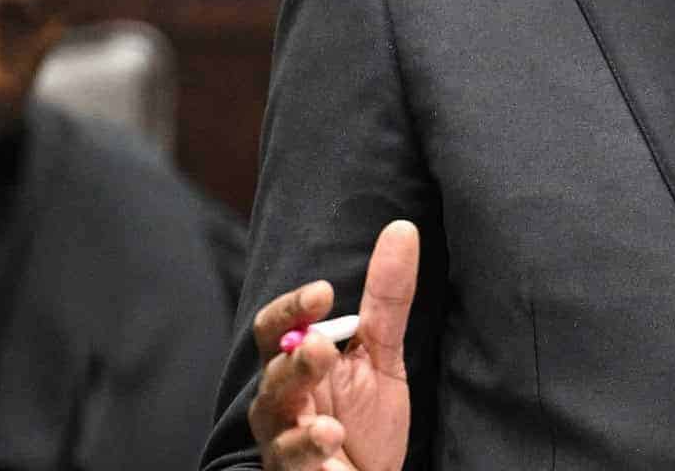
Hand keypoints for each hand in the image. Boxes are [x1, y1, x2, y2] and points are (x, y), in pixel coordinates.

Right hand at [249, 220, 418, 470]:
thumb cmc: (366, 419)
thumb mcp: (382, 354)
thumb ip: (387, 298)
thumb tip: (402, 228)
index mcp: (297, 361)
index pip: (277, 328)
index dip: (293, 308)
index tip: (324, 291)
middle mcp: (281, 397)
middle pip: (272, 369)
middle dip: (297, 355)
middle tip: (321, 342)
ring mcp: (282, 436)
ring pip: (273, 411)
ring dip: (298, 390)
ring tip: (324, 370)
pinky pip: (290, 458)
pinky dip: (308, 445)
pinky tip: (331, 436)